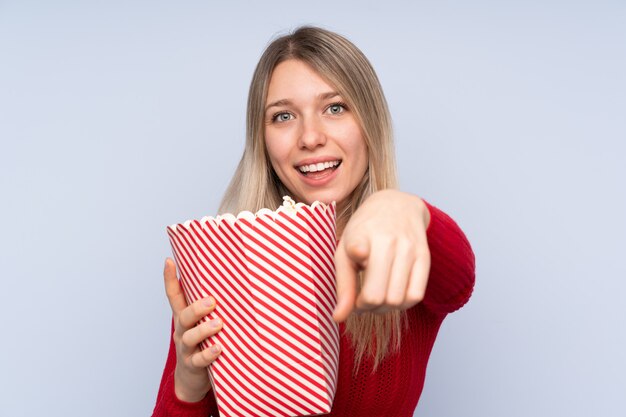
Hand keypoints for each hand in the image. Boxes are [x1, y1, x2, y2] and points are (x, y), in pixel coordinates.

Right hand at [164, 258, 222, 401]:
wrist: (192, 380)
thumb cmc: (203, 344)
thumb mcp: (202, 324)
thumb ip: (211, 307)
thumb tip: (232, 281)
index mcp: (184, 318)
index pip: (174, 296)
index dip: (170, 279)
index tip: (169, 261)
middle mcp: (183, 331)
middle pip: (184, 316)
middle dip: (197, 308)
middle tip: (212, 301)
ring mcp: (186, 349)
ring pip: (190, 338)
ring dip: (204, 330)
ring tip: (218, 324)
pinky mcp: (193, 365)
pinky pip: (199, 360)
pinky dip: (209, 354)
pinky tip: (219, 348)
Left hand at [332, 190, 430, 321]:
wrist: (396, 205)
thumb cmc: (364, 232)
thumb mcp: (344, 252)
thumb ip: (342, 286)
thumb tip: (339, 318)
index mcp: (361, 235)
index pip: (356, 256)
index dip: (353, 279)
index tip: (353, 283)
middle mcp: (387, 240)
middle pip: (377, 295)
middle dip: (366, 307)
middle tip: (361, 302)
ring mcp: (409, 248)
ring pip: (397, 299)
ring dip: (384, 309)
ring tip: (376, 300)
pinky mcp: (424, 256)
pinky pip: (416, 295)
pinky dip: (403, 305)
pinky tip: (393, 296)